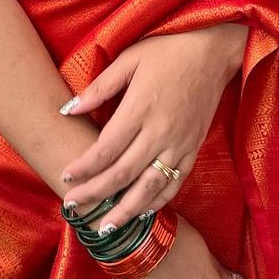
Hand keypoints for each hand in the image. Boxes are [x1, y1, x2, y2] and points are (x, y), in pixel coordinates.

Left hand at [60, 24, 247, 231]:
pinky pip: (174, 183)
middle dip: (94, 195)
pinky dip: (157, 202)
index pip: (105, 149)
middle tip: (72, 207)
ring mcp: (179, 144)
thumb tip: (68, 109)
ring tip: (105, 228)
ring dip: (125, 211)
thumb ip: (100, 87)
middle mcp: (159, 132)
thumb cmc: (167, 50)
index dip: (83, 168)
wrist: (212, 52)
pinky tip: (142, 212)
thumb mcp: (129, 58)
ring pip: (148, 187)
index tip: (65, 177)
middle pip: (122, 174)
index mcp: (140, 108)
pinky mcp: (193, 149)